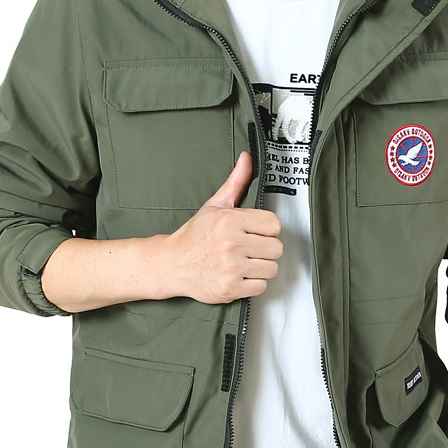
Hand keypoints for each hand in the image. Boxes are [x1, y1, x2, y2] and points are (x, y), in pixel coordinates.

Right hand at [164, 152, 282, 303]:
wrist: (170, 264)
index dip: (267, 230)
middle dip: (265, 249)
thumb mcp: (214, 205)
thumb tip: (247, 158)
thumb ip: (236, 182)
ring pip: (271, 269)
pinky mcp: (230, 289)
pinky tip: (239, 275)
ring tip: (244, 262)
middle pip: (276, 248)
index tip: (255, 232)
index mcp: (231, 221)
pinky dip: (252, 284)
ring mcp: (231, 268)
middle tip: (249, 249)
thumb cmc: (194, 235)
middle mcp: (232, 244)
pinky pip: (261, 287)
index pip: (274, 225)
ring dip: (260, 268)